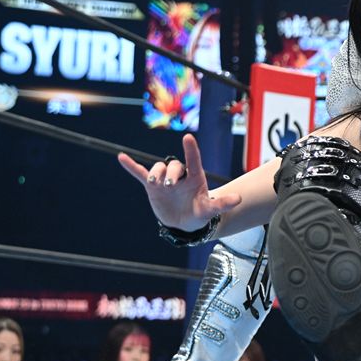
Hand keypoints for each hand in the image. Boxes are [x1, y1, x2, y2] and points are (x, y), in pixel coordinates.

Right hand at [117, 134, 241, 230]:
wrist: (184, 222)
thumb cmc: (199, 212)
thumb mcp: (210, 210)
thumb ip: (222, 204)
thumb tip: (239, 199)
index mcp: (195, 177)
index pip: (193, 160)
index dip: (190, 150)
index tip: (187, 138)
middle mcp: (180, 175)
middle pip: (173, 165)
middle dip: (170, 173)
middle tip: (169, 185)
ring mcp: (165, 180)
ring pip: (157, 169)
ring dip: (155, 174)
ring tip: (155, 184)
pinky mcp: (152, 187)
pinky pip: (141, 174)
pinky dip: (131, 166)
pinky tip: (121, 157)